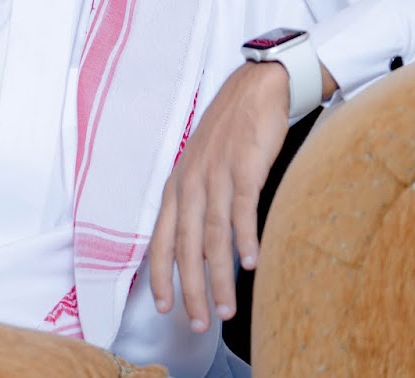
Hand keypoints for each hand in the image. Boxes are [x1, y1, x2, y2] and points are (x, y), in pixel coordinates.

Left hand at [149, 59, 327, 331]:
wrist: (254, 91)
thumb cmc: (230, 136)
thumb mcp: (202, 170)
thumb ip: (197, 206)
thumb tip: (200, 248)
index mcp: (176, 188)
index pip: (160, 240)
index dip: (160, 276)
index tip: (164, 308)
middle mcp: (189, 184)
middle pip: (185, 247)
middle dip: (189, 289)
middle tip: (197, 323)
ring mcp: (215, 176)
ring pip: (212, 236)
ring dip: (218, 276)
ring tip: (225, 309)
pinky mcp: (244, 167)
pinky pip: (240, 209)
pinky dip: (243, 238)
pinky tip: (249, 264)